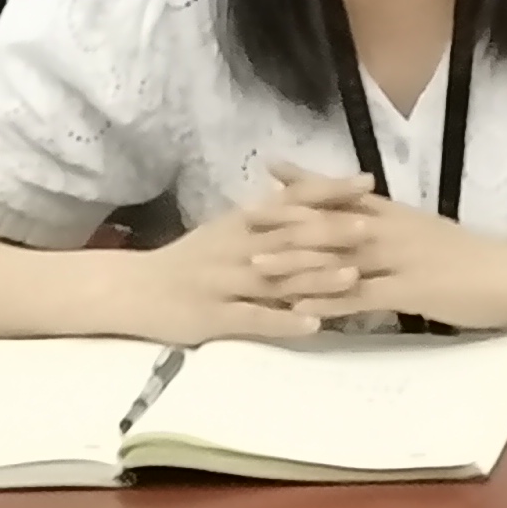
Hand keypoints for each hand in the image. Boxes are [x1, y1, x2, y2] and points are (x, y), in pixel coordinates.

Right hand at [133, 189, 368, 342]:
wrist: (134, 290)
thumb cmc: (188, 260)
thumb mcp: (226, 230)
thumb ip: (265, 217)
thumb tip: (307, 197)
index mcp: (242, 222)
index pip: (292, 200)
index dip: (329, 191)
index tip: (367, 182)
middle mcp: (237, 247)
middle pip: (290, 236)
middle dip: (332, 231)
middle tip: (372, 226)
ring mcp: (226, 282)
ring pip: (277, 277)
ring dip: (316, 276)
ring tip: (354, 275)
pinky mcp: (215, 316)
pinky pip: (254, 319)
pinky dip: (284, 321)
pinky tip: (314, 325)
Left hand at [255, 167, 506, 332]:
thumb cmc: (475, 259)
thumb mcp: (431, 234)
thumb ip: (397, 229)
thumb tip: (367, 223)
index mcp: (398, 214)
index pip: (344, 192)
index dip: (306, 182)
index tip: (270, 171)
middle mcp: (392, 230)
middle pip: (330, 221)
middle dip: (286, 219)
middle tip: (244, 217)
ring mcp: (399, 260)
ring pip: (338, 258)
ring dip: (296, 261)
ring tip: (257, 264)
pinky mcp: (409, 291)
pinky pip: (361, 297)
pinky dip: (328, 303)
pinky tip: (301, 311)